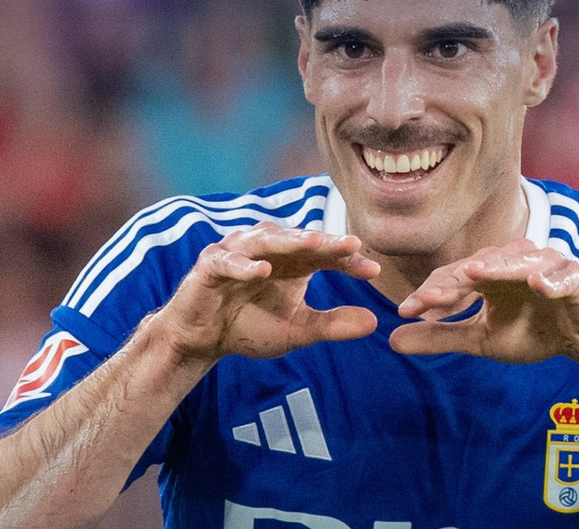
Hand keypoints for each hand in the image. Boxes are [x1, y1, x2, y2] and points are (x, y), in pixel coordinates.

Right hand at [156, 222, 380, 361]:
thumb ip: (332, 325)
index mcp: (295, 261)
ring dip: (289, 241)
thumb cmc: (251, 326)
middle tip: (352, 245)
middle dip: (326, 242)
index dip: (349, 260)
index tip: (373, 271)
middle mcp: (270, 248)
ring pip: (267, 240)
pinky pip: (229, 261)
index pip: (327, 254)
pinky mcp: (211, 264)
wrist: (204, 339)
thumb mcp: (297, 330)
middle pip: (301, 240)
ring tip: (313, 244)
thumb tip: (375, 323)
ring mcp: (239, 251)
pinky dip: (245, 264)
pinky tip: (262, 270)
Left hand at [389, 239, 578, 364]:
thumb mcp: (481, 339)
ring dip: (495, 269)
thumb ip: (441, 337)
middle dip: (451, 283)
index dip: (430, 293)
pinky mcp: (574, 279)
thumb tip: (392, 340)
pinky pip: (561, 278)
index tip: (404, 310)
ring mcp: (545, 266)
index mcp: (489, 273)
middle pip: (478, 266)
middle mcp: (513, 261)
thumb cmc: (533, 331)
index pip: (453, 278)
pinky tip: (537, 284)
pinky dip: (549, 280)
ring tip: (473, 275)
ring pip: (516, 264)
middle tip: (427, 299)